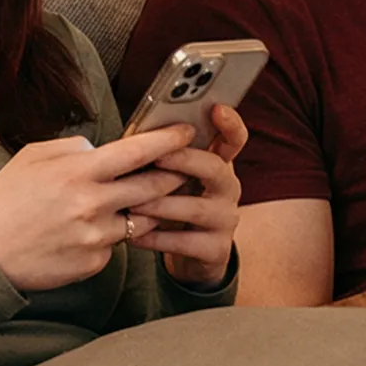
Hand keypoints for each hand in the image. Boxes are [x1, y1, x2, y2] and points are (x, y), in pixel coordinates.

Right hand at [0, 127, 189, 292]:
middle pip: (154, 186)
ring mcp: (96, 236)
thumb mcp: (31, 157)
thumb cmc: (5, 201)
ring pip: (140, 219)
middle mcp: (93, 203)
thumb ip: (71, 148)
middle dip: (174, 175)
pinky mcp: (94, 263)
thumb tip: (98, 149)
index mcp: (79, 172)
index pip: (137, 152)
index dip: (168, 140)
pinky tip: (87, 233)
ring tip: (130, 203)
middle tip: (182, 168)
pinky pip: (116, 245)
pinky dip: (111, 236)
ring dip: (143, 209)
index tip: (186, 132)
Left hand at [126, 105, 247, 286]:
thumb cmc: (173, 208)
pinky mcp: (217, 249)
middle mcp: (228, 189)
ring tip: (133, 205)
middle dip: (184, 160)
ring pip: (196, 208)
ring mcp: (226, 219)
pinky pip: (185, 242)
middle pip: (215, 168)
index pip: (234, 139)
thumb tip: (131, 137)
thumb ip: (162, 159)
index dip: (230, 123)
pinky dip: (156, 238)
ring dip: (162, 205)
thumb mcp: (172, 180)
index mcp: (217, 165)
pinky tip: (134, 235)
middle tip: (157, 156)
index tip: (216, 108)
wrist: (191, 257)